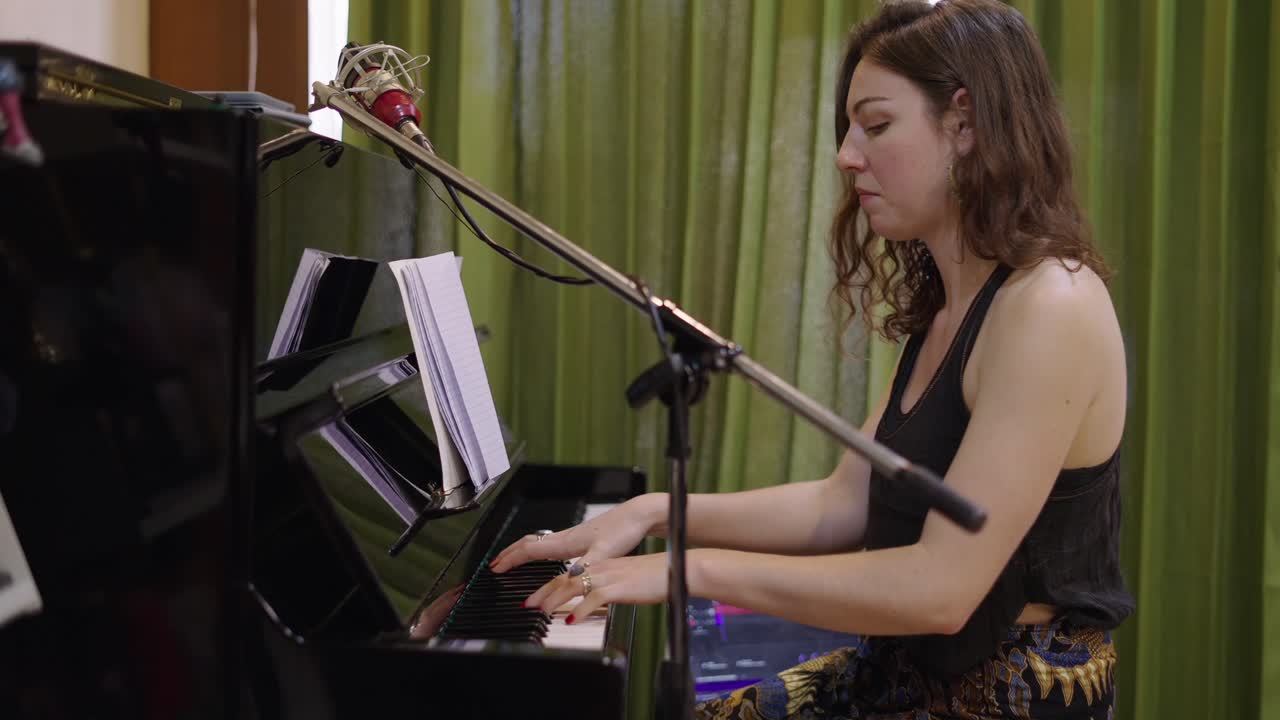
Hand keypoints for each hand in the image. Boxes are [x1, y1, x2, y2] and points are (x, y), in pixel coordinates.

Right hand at [488, 494, 659, 573]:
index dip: (510, 560)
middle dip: (509, 554)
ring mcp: (573, 536)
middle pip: (529, 543)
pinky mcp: (582, 537)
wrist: (639, 515)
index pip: (530, 550)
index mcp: (567, 542)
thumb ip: (587, 564)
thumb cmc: (624, 531)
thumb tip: (570, 574)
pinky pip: (550, 544)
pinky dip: (538, 550)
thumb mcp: (605, 552)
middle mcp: (566, 537)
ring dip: (522, 551)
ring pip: (539, 542)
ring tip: (512, 559)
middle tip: (494, 564)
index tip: (494, 568)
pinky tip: (546, 556)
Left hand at [522, 553, 668, 621]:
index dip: (551, 586)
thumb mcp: (630, 581)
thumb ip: (613, 589)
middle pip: (565, 579)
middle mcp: (603, 568)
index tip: (537, 597)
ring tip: (541, 611)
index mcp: (605, 566)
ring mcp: (610, 576)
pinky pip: (593, 598)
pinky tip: (570, 620)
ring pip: (574, 586)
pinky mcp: (619, 587)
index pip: (570, 575)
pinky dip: (579, 609)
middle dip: (544, 592)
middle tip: (528, 604)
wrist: (680, 568)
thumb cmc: (659, 576)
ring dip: (555, 599)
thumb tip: (600, 601)